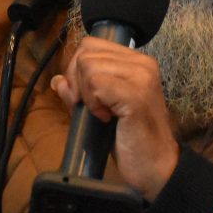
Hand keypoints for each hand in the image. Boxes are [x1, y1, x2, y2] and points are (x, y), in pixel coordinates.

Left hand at [51, 37, 179, 200]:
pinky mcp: (135, 94)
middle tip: (90, 107)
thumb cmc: (131, 140)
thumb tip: (58, 80)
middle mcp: (143, 63)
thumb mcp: (100, 109)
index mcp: (137, 62)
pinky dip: (92, 103)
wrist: (155, 166)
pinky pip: (95, 83)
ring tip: (102, 113)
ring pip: (88, 65)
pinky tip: (105, 118)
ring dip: (86, 93)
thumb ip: (81, 91)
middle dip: (77, 81)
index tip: (85, 97)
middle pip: (86, 52)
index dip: (77, 70)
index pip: (91, 45)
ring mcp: (141, 77)